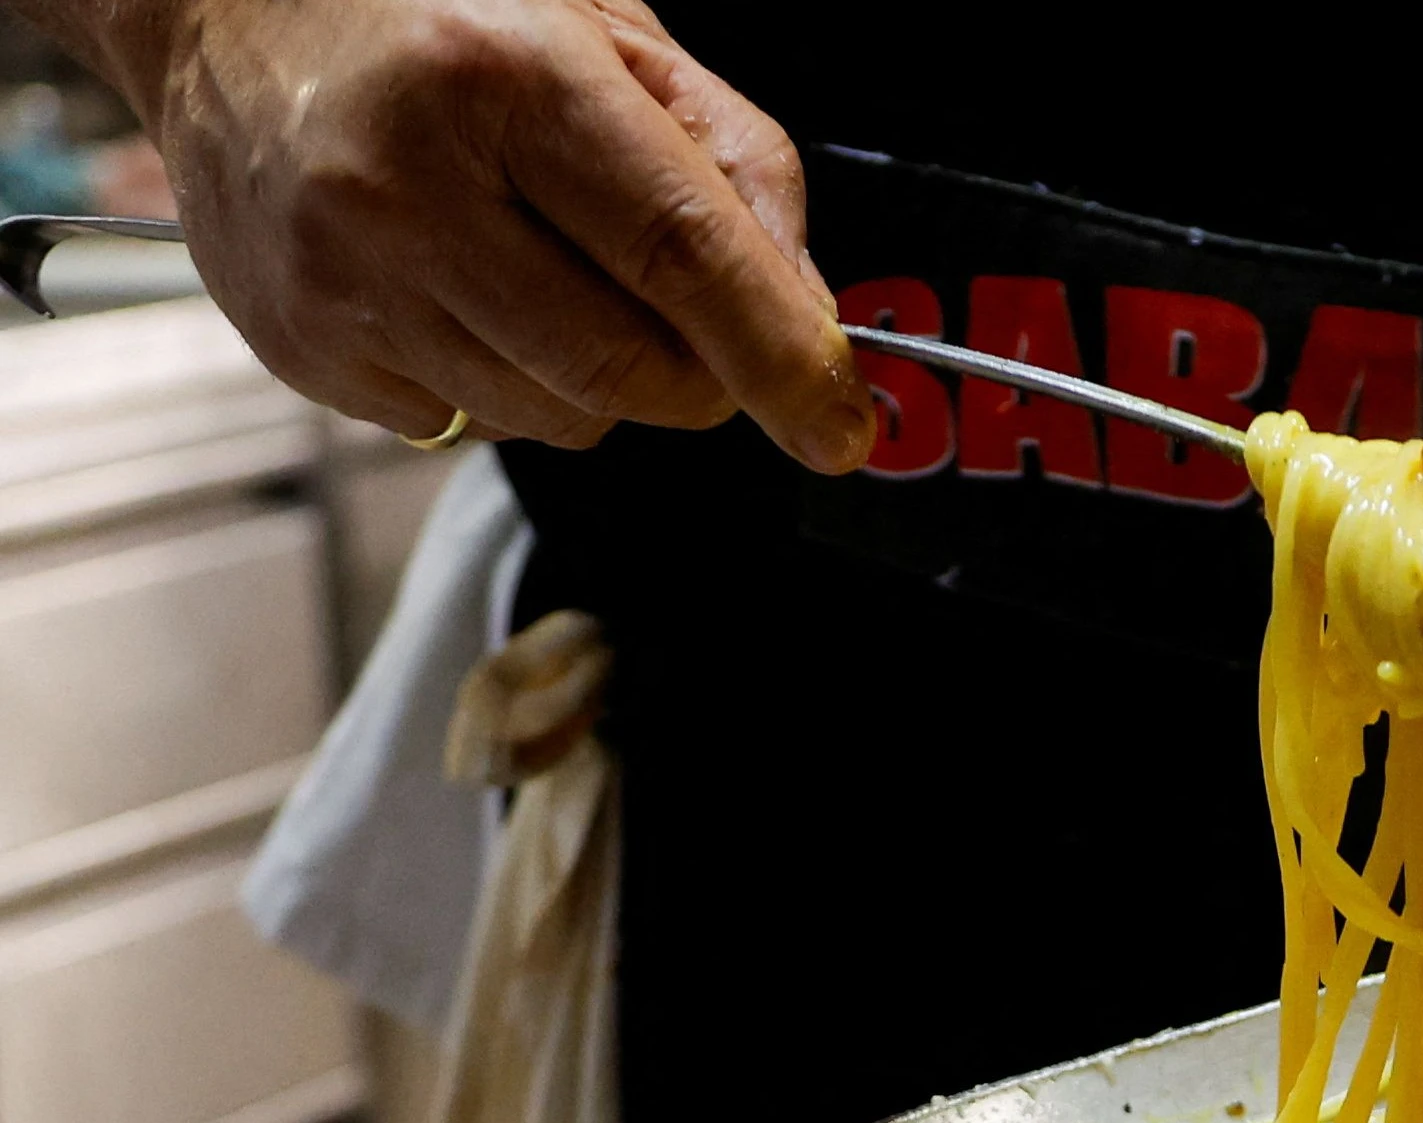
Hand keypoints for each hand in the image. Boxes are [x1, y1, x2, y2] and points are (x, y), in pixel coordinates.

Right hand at [124, 0, 871, 466]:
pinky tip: (461, 286)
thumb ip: (735, 165)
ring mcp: (342, 276)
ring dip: (597, 378)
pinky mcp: (303, 347)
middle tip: (693, 324)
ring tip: (544, 267)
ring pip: (556, 417)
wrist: (227, 13)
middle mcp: (407, 180)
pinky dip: (502, 380)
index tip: (838, 425)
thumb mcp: (613, 34)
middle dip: (699, 376)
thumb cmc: (436, 10)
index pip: (682, 255)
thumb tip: (806, 315)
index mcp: (507, 75)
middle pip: (626, 367)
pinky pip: (467, 424)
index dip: (781, 358)